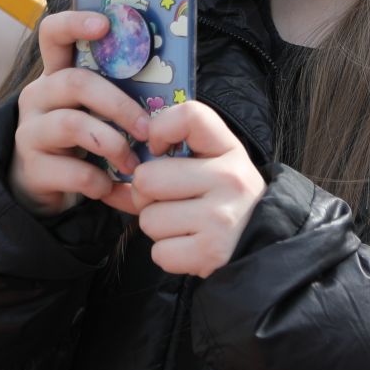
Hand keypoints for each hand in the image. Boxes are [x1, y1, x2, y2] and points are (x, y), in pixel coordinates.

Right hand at [10, 11, 152, 217]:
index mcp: (57, 73)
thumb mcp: (98, 111)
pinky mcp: (31, 168)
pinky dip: (98, 181)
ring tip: (132, 163)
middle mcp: (38, 96)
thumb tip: (175, 85)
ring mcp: (29, 131)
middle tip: (147, 129)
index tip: (104, 24)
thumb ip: (121, 93)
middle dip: (119, 105)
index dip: (75, 23)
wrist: (47, 187)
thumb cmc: (86, 139)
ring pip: (72, 125)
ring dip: (112, 144)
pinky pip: (72, 170)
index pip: (53, 33)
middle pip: (76, 82)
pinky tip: (109, 187)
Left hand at [129, 102, 265, 277]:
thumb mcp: (208, 171)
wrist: (263, 246)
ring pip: (148, 219)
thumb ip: (162, 166)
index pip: (190, 115)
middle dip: (146, 195)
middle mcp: (228, 178)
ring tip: (184, 226)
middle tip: (170, 201)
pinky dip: (167, 253)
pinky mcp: (211, 252)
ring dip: (158, 227)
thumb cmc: (224, 203)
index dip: (161, 129)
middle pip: (147, 177)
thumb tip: (107, 181)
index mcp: (229, 149)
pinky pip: (159, 252)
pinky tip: (189, 246)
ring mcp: (221, 217)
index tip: (159, 150)